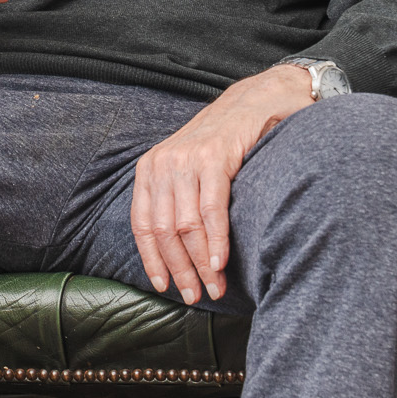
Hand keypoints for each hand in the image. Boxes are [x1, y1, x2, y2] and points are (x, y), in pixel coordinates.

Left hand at [129, 65, 316, 304]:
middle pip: (164, 231)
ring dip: (200, 264)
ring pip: (186, 225)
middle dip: (180, 269)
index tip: (164, 286)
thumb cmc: (222, 143)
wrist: (254, 101)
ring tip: (214, 287)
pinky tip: (219, 263)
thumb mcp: (186, 167)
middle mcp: (162, 164)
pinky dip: (215, 242)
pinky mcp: (215, 158)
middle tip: (194, 295)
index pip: (141, 224)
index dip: (152, 259)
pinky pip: (211, 210)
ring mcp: (187, 159)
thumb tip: (176, 251)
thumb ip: (176, 199)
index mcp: (150, 168)